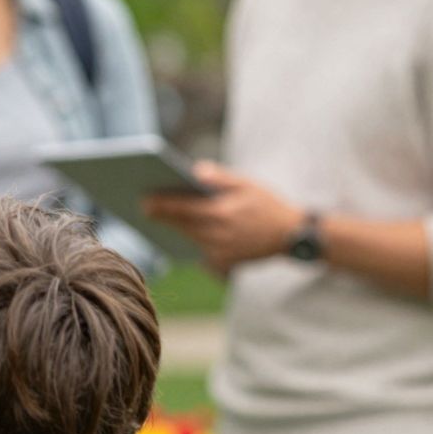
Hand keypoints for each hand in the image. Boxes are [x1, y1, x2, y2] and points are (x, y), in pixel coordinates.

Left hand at [142, 162, 302, 276]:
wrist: (291, 236)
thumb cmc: (268, 205)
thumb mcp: (248, 184)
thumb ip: (221, 178)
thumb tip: (195, 171)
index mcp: (222, 214)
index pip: (183, 209)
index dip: (161, 204)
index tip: (143, 199)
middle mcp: (218, 236)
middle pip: (181, 225)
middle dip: (161, 215)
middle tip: (140, 204)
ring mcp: (220, 253)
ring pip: (188, 237)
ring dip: (172, 227)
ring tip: (154, 214)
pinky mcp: (223, 262)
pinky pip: (199, 249)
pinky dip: (188, 238)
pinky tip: (174, 228)